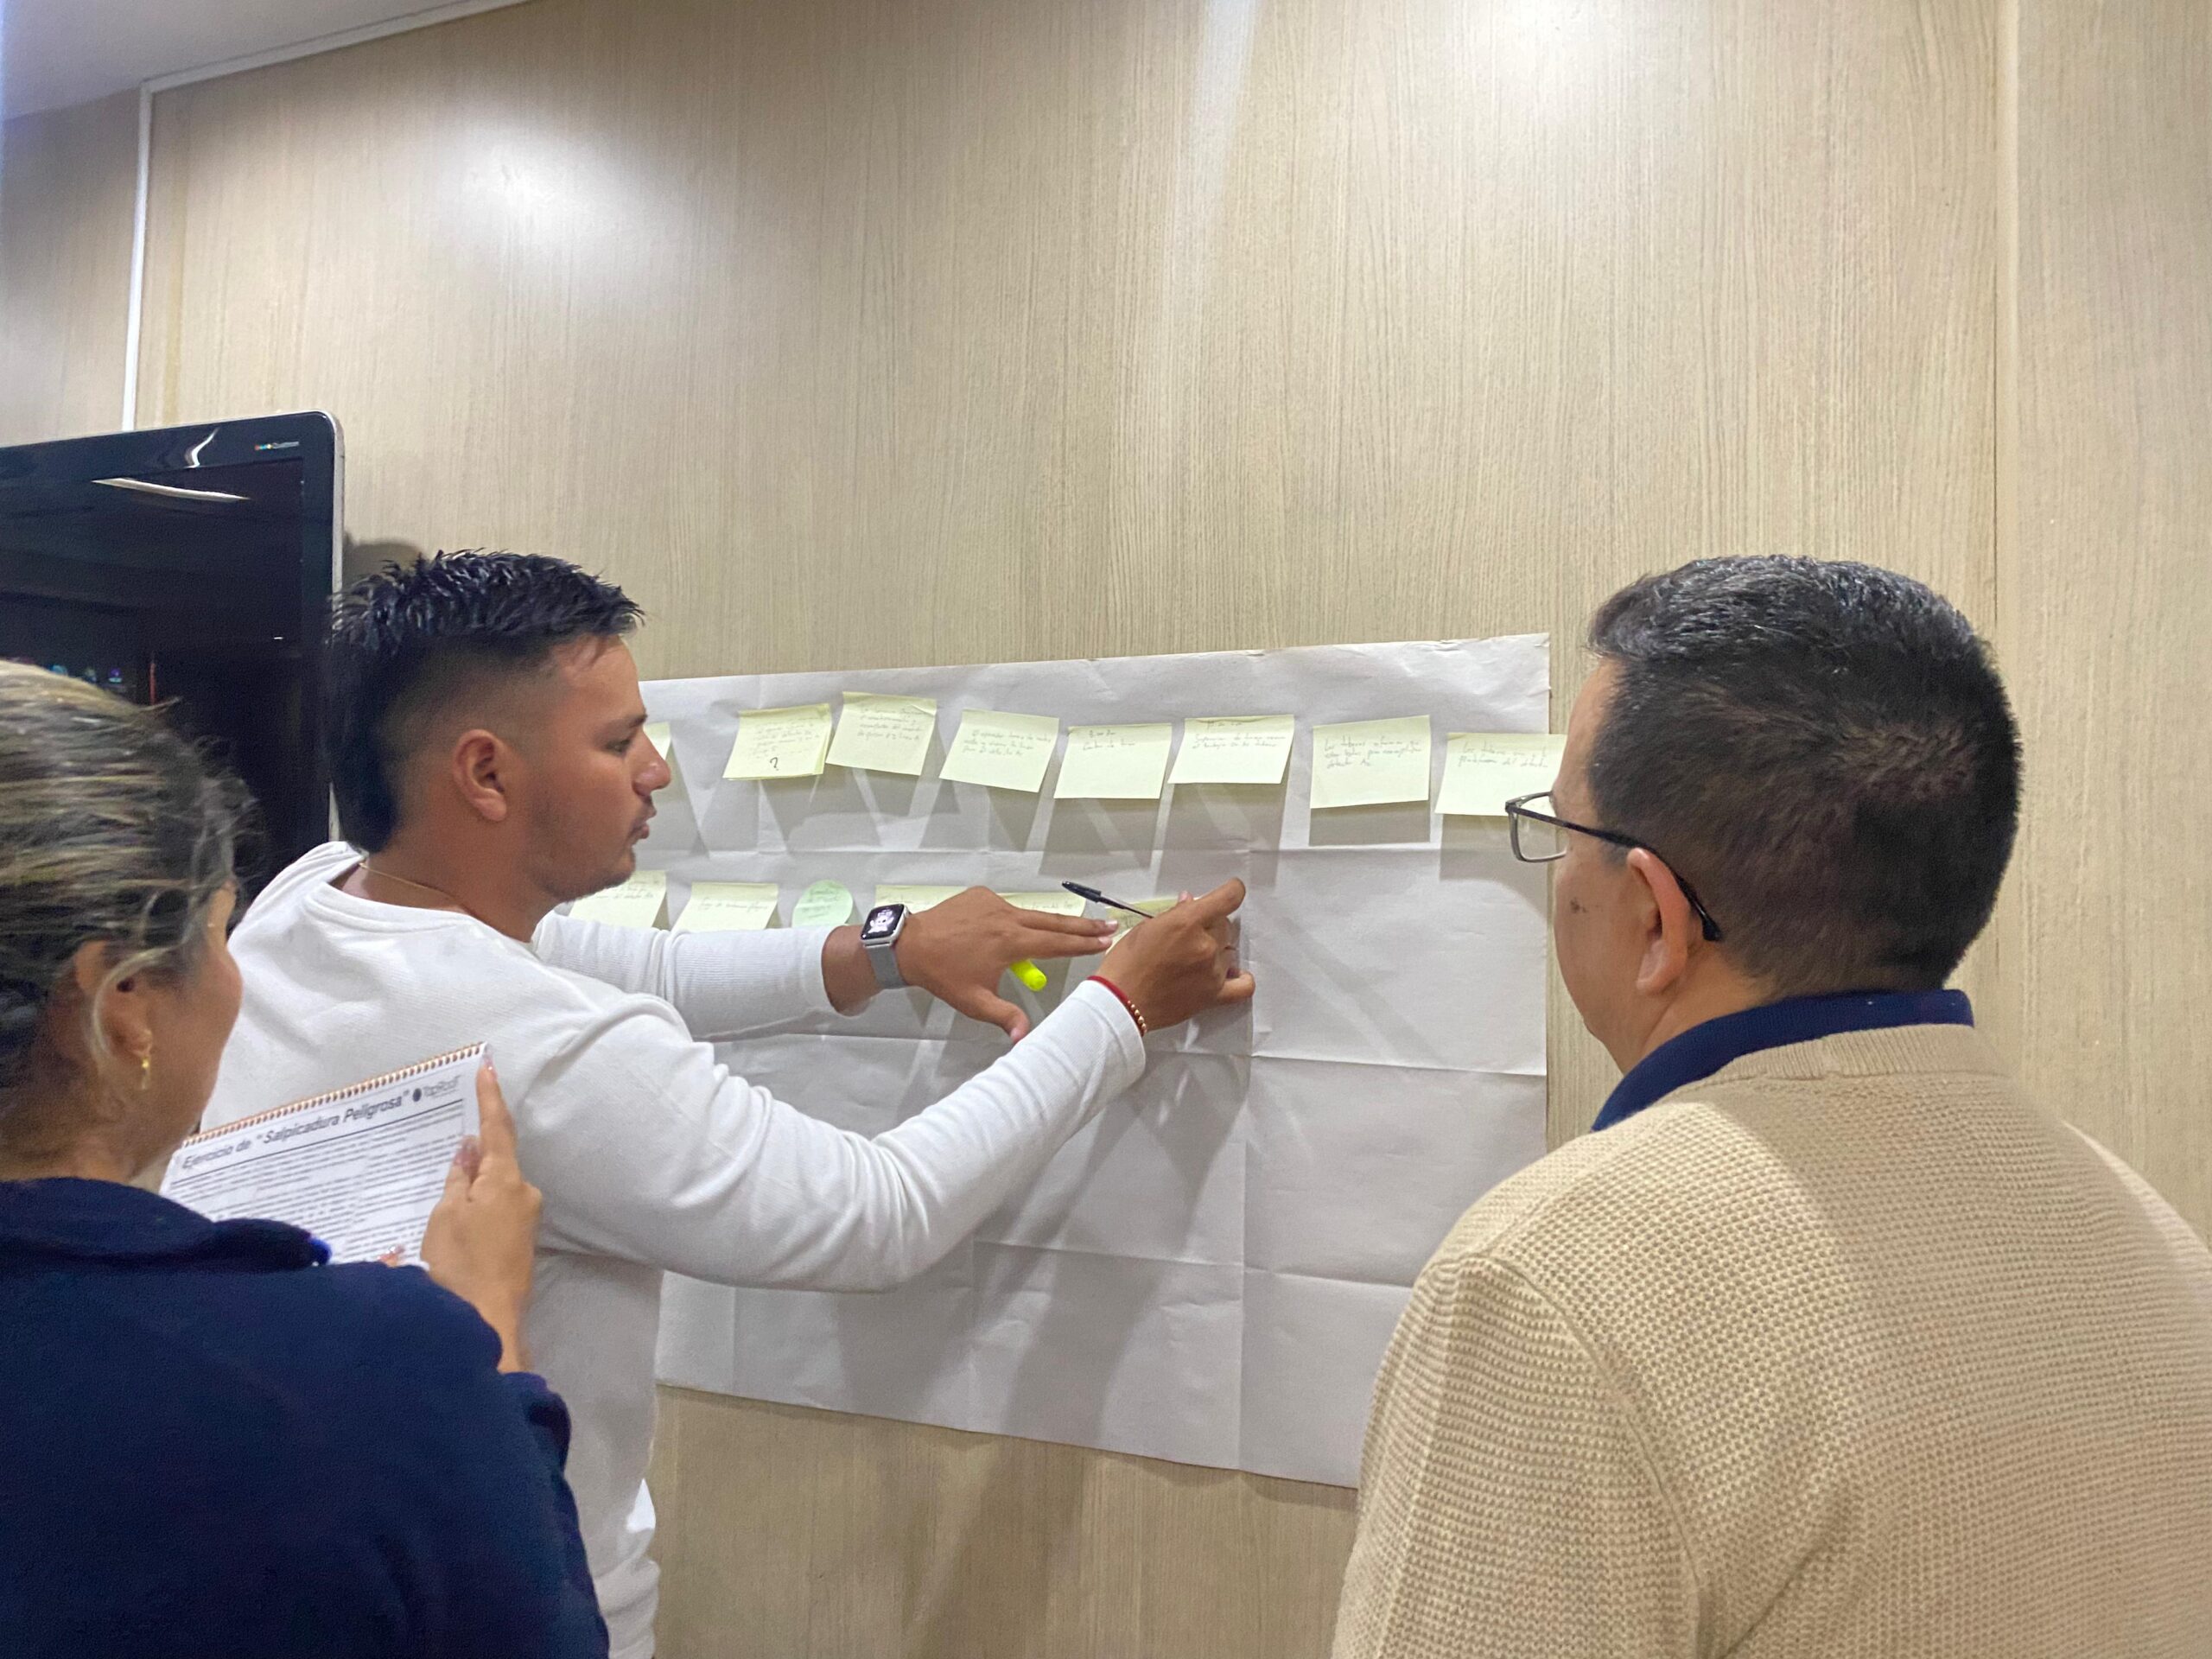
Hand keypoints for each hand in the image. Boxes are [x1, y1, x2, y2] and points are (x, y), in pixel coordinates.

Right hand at [419, 1063, 541, 1372]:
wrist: (486, 1322)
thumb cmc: (459, 1265)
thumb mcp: (445, 1216)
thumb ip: (458, 1179)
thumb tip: (468, 1150)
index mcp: (506, 1180)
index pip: (497, 1129)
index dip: (490, 1098)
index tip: (486, 1068)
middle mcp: (525, 1194)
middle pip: (496, 1162)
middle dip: (472, 1156)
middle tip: (443, 1152)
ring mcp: (526, 1220)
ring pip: (495, 1190)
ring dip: (471, 1189)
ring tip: (439, 1203)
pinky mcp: (521, 1243)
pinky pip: (496, 1212)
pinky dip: (477, 1208)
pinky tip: (455, 1225)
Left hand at [892, 887, 1117, 1040]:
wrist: (910, 944)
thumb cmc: (944, 975)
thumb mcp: (975, 1002)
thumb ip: (1006, 1017)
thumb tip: (1026, 1040)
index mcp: (1011, 943)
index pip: (1057, 943)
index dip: (1083, 943)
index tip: (1106, 940)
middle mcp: (1008, 918)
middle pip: (1054, 922)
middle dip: (1084, 925)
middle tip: (1110, 925)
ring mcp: (995, 903)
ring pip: (1031, 915)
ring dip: (1054, 922)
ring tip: (1076, 926)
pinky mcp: (982, 895)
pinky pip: (1006, 909)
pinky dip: (1015, 919)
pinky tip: (1014, 930)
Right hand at [1095, 879, 1254, 1029]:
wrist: (1120, 1002)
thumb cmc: (1126, 965)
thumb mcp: (1146, 928)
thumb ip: (1175, 914)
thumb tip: (1189, 902)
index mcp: (1187, 923)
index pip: (1228, 897)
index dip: (1233, 890)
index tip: (1231, 890)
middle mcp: (1205, 945)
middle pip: (1225, 925)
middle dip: (1211, 924)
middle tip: (1191, 933)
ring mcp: (1212, 971)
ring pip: (1229, 950)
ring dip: (1216, 949)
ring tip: (1194, 957)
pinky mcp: (1213, 995)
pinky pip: (1243, 986)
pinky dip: (1241, 978)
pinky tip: (1232, 973)